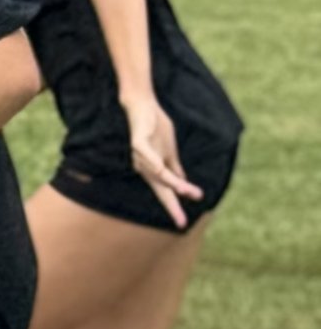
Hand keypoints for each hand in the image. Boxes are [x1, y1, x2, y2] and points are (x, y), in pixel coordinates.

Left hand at [124, 97, 201, 230]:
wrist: (141, 104)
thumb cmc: (154, 126)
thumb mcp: (169, 150)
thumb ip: (174, 166)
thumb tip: (183, 182)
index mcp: (154, 168)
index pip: (165, 191)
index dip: (173, 206)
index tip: (182, 224)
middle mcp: (145, 166)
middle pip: (161, 188)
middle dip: (171, 204)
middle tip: (181, 221)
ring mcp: (140, 154)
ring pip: (158, 173)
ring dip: (174, 183)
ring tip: (189, 191)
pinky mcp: (138, 141)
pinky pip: (145, 154)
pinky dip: (152, 162)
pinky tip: (160, 169)